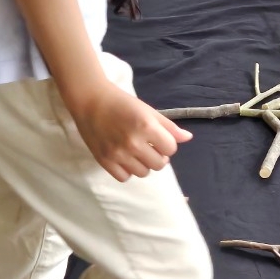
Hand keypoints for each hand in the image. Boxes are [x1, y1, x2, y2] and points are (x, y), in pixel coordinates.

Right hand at [71, 86, 192, 182]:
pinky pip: (124, 177)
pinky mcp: (104, 161)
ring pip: (143, 173)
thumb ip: (169, 127)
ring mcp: (118, 154)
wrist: (91, 100)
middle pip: (159, 164)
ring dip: (143, 164)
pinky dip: (127, 170)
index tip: (159, 138)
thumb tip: (188, 138)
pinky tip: (124, 158)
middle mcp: (133, 142)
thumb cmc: (122, 103)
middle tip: (149, 146)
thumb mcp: (148, 111)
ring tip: (136, 151)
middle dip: (158, 156)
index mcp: (146, 126)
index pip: (171, 149)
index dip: (167, 144)